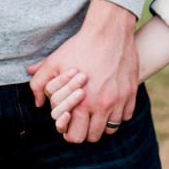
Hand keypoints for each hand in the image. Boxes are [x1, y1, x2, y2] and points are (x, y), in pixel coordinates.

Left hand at [26, 0, 136, 142]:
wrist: (108, 31)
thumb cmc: (80, 46)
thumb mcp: (54, 62)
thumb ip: (40, 83)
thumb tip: (37, 102)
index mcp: (80, 103)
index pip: (75, 136)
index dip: (70, 132)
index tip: (70, 123)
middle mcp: (101, 106)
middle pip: (94, 137)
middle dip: (86, 131)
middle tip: (83, 120)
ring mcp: (118, 100)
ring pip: (111, 129)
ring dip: (103, 123)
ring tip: (97, 112)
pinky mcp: (131, 92)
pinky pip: (126, 116)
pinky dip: (118, 113)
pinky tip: (111, 102)